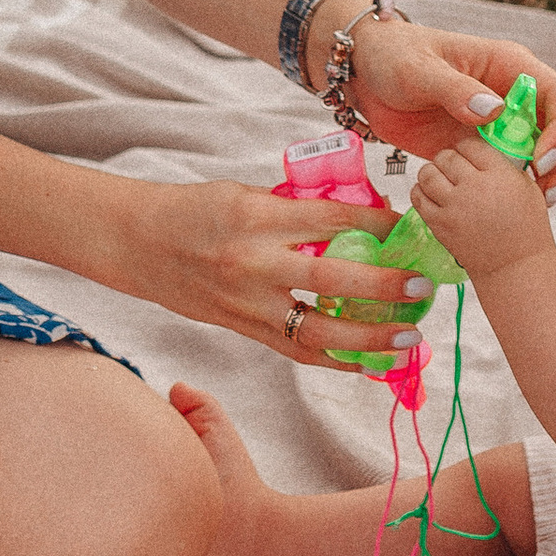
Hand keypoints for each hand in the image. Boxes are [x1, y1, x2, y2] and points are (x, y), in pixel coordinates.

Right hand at [100, 179, 431, 376]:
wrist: (134, 242)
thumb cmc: (193, 210)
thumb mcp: (244, 194)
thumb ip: (295, 210)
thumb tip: (355, 222)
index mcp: (258, 216)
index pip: (334, 219)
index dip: (379, 223)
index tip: (409, 227)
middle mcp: (254, 262)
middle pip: (334, 278)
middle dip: (384, 287)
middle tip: (421, 289)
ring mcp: (246, 302)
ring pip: (319, 329)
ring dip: (369, 337)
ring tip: (408, 338)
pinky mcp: (240, 328)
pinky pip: (296, 349)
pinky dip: (335, 357)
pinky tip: (366, 361)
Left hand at [344, 20, 555, 201]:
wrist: (365, 76)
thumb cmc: (394, 58)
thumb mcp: (418, 70)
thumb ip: (454, 90)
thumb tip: (494, 111)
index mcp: (512, 67)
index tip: (539, 161)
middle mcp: (518, 97)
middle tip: (552, 193)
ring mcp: (506, 127)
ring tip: (539, 205)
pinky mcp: (487, 153)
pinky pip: (521, 175)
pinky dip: (526, 194)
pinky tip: (507, 212)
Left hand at [406, 135, 555, 282]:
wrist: (514, 267)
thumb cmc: (526, 230)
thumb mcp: (528, 188)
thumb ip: (505, 165)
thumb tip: (484, 148)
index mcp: (500, 175)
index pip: (471, 145)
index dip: (467, 147)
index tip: (468, 153)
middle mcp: (475, 187)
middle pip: (447, 157)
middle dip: (449, 159)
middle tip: (453, 167)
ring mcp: (454, 206)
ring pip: (428, 173)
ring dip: (432, 172)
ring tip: (441, 178)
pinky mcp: (439, 224)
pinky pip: (418, 197)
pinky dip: (421, 191)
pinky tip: (431, 195)